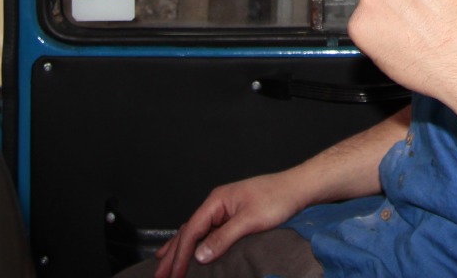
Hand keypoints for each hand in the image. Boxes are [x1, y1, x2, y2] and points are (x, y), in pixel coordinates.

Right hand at [155, 171, 306, 277]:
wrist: (297, 188)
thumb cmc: (277, 199)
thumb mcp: (250, 220)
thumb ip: (223, 238)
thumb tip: (199, 255)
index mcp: (216, 201)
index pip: (191, 231)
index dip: (180, 255)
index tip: (174, 275)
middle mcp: (216, 204)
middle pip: (188, 231)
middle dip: (172, 254)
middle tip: (159, 275)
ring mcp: (223, 209)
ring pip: (195, 232)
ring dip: (180, 250)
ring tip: (163, 264)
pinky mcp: (232, 216)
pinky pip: (207, 232)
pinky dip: (195, 243)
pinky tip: (190, 250)